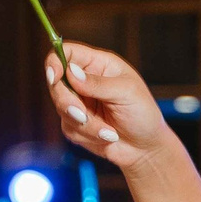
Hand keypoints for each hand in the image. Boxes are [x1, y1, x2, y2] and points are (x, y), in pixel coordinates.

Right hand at [46, 44, 176, 174]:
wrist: (146, 148)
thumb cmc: (143, 114)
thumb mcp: (126, 93)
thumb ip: (98, 83)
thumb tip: (70, 71)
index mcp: (99, 64)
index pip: (66, 53)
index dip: (55, 62)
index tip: (54, 77)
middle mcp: (85, 81)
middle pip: (56, 82)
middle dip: (67, 101)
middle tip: (83, 115)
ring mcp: (78, 102)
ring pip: (61, 108)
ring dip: (86, 124)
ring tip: (110, 132)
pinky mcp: (76, 123)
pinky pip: (69, 127)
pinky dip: (89, 135)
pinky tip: (108, 137)